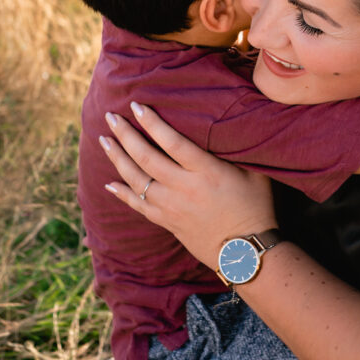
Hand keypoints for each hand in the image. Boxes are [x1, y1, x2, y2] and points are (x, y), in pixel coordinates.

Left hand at [100, 103, 276, 267]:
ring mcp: (172, 207)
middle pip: (146, 158)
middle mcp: (183, 188)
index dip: (152, 123)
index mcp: (206, 171)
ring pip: (136, 180)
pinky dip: (121, 194)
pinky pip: (138, 206)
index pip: (172, 142)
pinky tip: (109, 183)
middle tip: (111, 117)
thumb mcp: (255, 173)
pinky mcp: (167, 222)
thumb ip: (238, 149)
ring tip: (104, 140)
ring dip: (117, 159)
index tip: (136, 106)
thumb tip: (231, 121)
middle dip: (126, 135)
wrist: (245, 253)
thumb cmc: (255, 207)